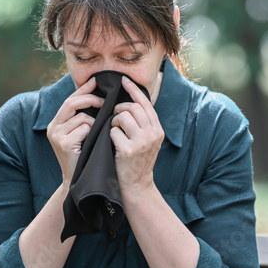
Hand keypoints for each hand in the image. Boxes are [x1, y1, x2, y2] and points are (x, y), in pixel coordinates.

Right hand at [47, 77, 103, 183]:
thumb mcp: (84, 135)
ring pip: (82, 117)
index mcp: (57, 123)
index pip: (70, 99)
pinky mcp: (64, 144)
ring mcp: (57, 136)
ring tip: (99, 134)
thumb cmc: (87, 156)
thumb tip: (101, 97)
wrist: (81, 181)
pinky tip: (94, 143)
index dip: (84, 89)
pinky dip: (93, 132)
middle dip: (91, 99)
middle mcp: (53, 128)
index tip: (97, 80)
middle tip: (106, 101)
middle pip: (71, 103)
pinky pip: (84, 128)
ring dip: (95, 123)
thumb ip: (86, 118)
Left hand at [110, 76, 164, 196]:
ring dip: (113, 121)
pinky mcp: (129, 150)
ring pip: (122, 117)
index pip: (145, 104)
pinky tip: (111, 143)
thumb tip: (130, 102)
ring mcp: (142, 142)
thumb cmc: (137, 161)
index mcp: (158, 130)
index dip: (133, 90)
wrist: (136, 186)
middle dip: (119, 107)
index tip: (123, 80)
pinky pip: (113, 131)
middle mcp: (152, 134)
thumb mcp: (147, 141)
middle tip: (112, 113)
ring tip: (112, 130)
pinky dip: (109, 134)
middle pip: (133, 108)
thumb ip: (143, 124)